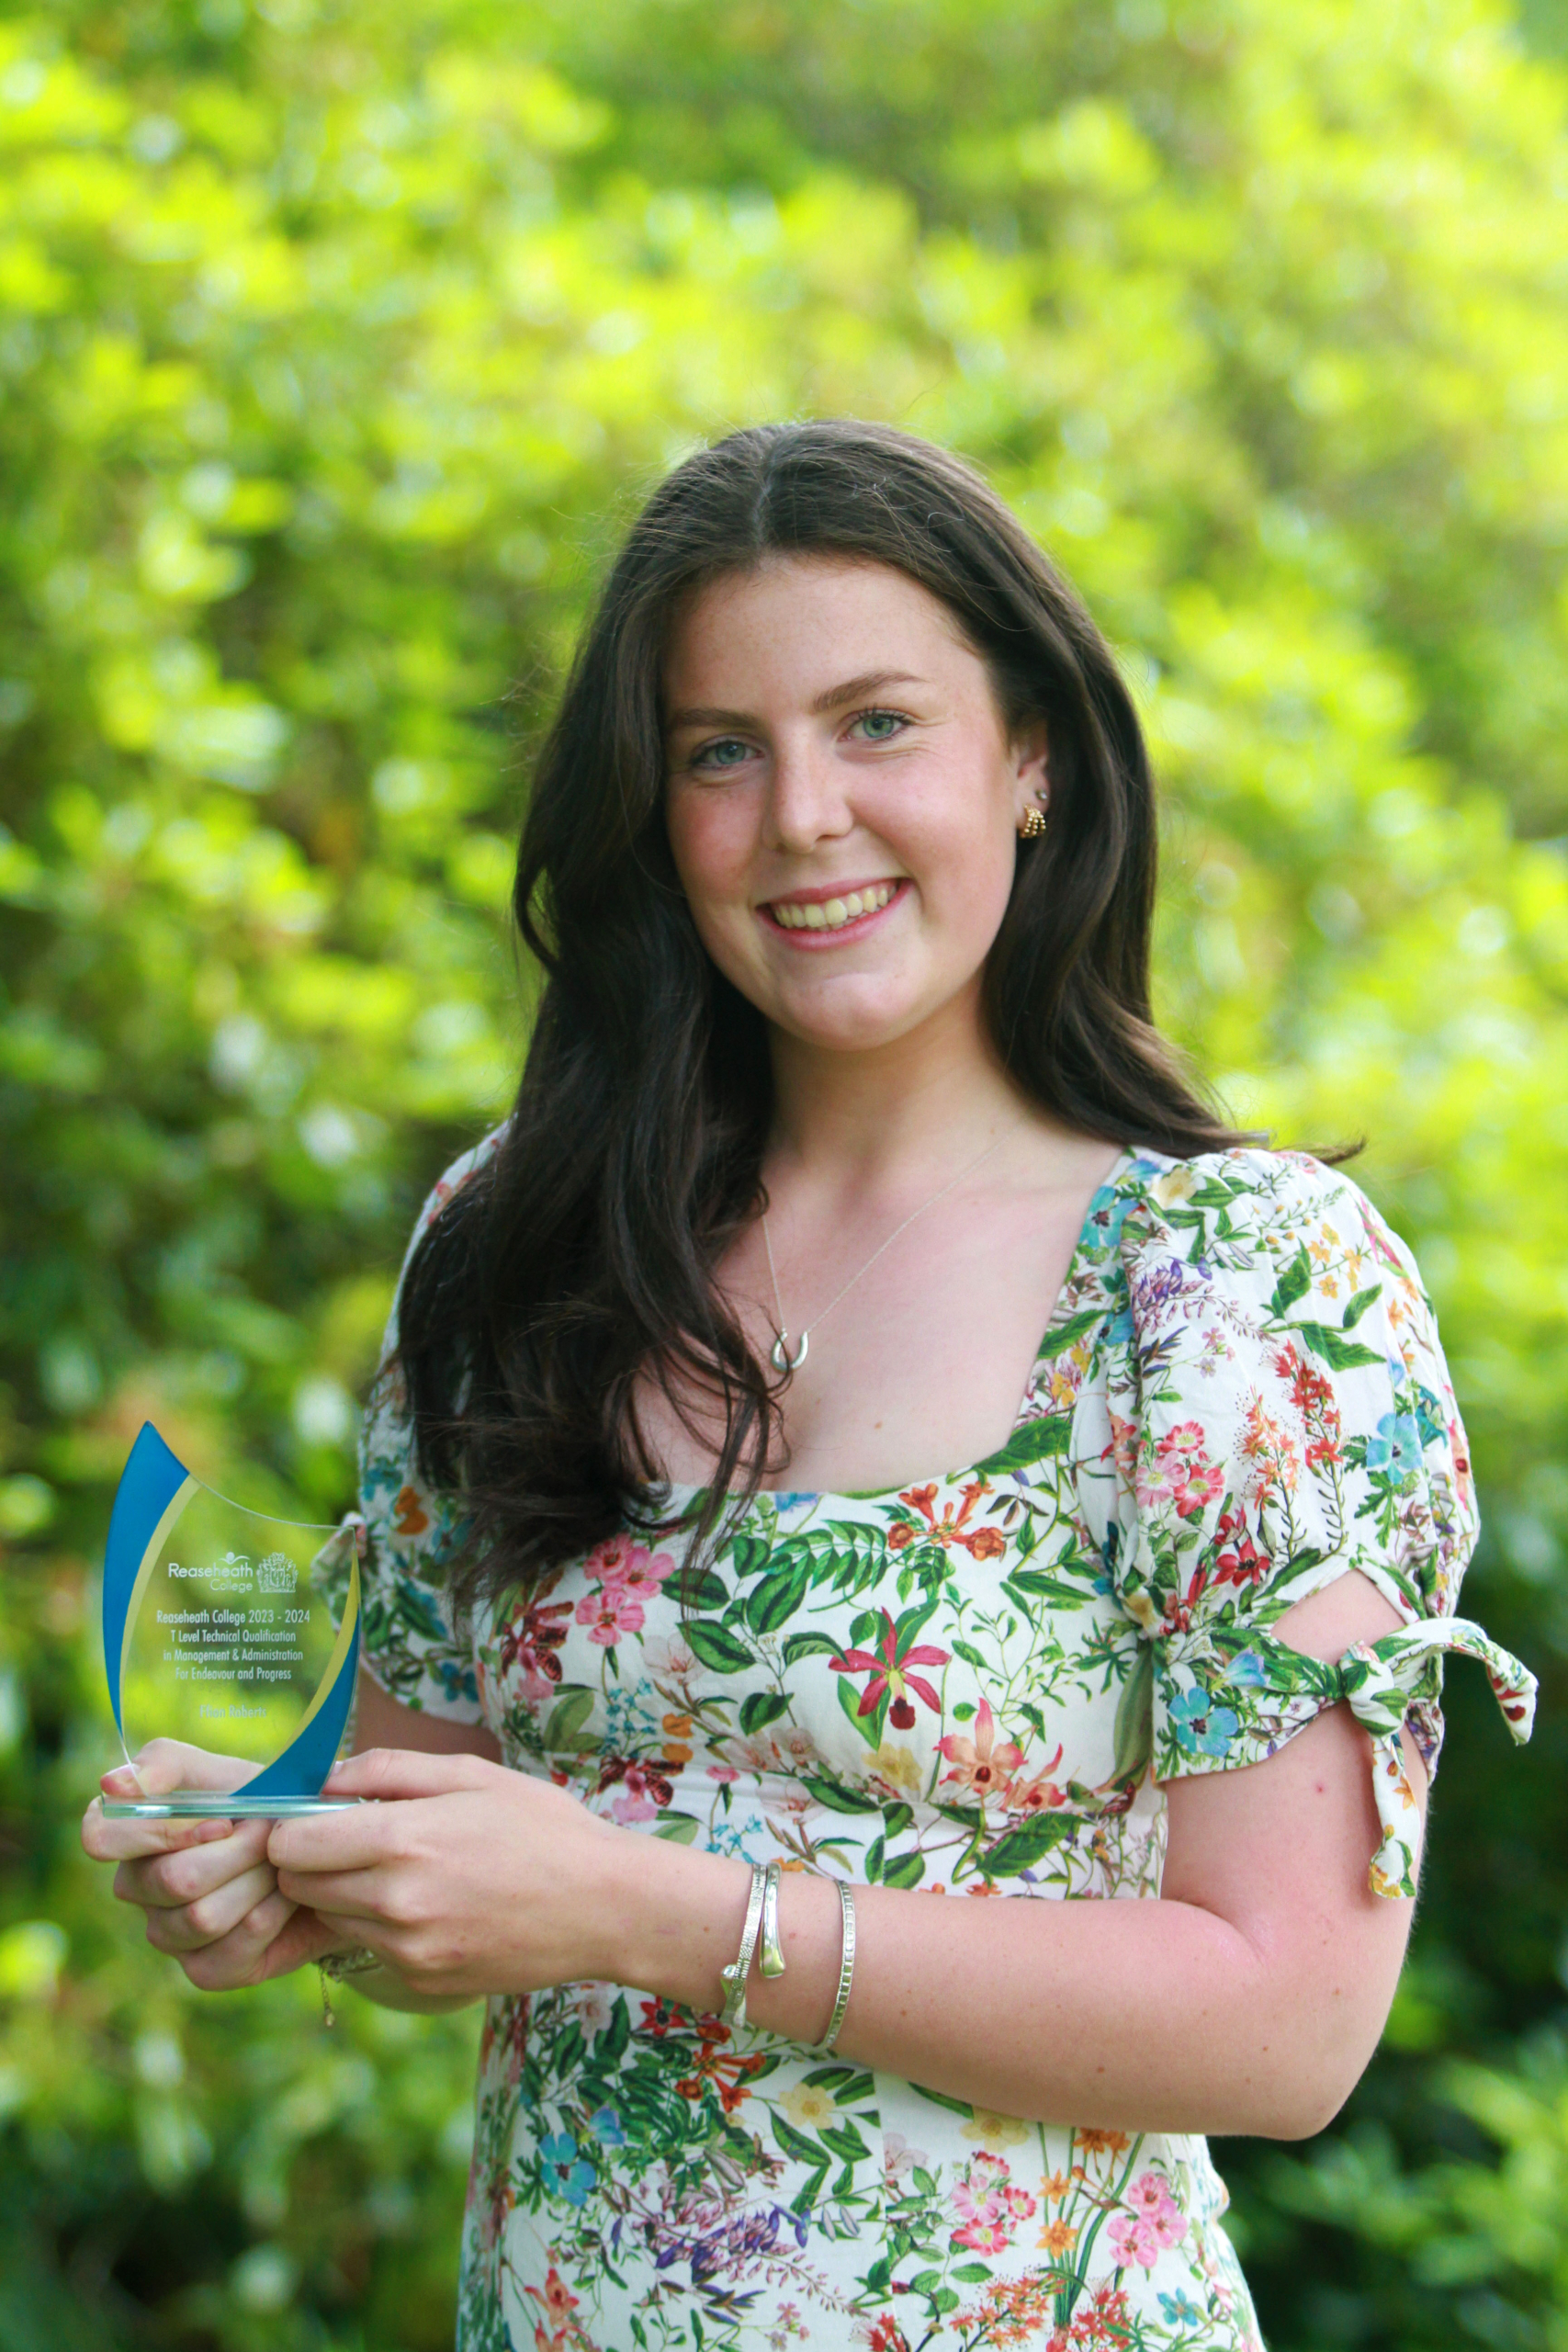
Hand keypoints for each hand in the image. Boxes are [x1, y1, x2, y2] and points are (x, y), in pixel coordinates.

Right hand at [82, 1741, 342, 1990]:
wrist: (321, 1852)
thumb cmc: (263, 1802)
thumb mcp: (224, 1770)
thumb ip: (166, 1765)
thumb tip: (111, 1784)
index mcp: (131, 1834)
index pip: (100, 1837)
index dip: (160, 1832)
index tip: (221, 1821)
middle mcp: (138, 1889)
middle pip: (173, 1880)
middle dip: (240, 1851)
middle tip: (272, 1832)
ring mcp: (167, 1934)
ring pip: (203, 1917)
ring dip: (259, 1881)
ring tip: (279, 1862)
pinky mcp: (205, 1970)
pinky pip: (233, 1948)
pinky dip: (272, 1914)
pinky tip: (284, 1896)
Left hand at [267, 1747, 631, 2000]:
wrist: (604, 1907)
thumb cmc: (542, 1826)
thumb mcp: (471, 1775)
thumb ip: (387, 1769)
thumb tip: (323, 1778)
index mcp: (404, 1840)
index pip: (292, 1845)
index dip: (292, 1828)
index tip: (314, 1818)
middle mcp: (396, 1903)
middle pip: (298, 1887)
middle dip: (309, 1862)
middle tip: (350, 1842)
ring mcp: (408, 1950)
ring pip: (331, 1920)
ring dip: (345, 1895)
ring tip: (401, 1871)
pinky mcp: (422, 1981)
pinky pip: (370, 1949)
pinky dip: (382, 1927)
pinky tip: (431, 1905)